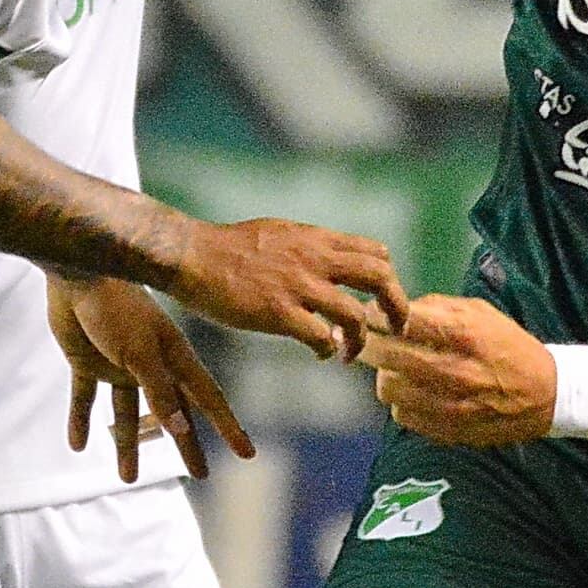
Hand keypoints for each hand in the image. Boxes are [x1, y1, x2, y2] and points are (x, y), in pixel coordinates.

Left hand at [52, 275, 251, 479]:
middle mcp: (152, 365)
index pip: (207, 399)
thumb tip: (181, 429)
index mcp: (174, 359)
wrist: (78, 273)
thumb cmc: (116, 308)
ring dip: (128, 444)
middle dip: (185, 444)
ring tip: (126, 478)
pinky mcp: (87, 361)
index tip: (247, 453)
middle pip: (173, 413)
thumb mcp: (140, 354)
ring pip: (127, 414)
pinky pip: (86, 398)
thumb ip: (159, 391)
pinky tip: (77, 445)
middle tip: (200, 474)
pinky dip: (81, 421)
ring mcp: (119, 365)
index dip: (227, 426)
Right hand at [166, 218, 407, 360]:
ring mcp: (298, 286)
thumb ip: (305, 249)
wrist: (191, 255)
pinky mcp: (279, 312)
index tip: (379, 298)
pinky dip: (328, 350)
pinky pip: (321, 337)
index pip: (374, 252)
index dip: (386, 277)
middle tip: (394, 327)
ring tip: (349, 354)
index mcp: (316, 239)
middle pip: (380, 277)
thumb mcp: (277, 233)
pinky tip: (321, 353)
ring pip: (355, 315)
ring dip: (360, 340)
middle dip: (396, 306)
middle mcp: (315, 259)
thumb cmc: (226, 248)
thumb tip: (322, 265)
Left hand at [360, 294, 585, 444]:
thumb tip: (393, 308)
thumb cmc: (508, 346)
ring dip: (387, 375)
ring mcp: (446, 403)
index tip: (372, 315)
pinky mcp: (445, 429)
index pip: (399, 320)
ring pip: (386, 386)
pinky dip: (403, 401)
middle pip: (383, 354)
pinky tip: (417, 393)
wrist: (545, 395)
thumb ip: (436, 307)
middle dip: (368, 344)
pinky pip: (401, 413)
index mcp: (462, 333)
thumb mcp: (480, 312)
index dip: (376, 315)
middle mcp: (451, 368)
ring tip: (399, 369)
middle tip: (367, 341)